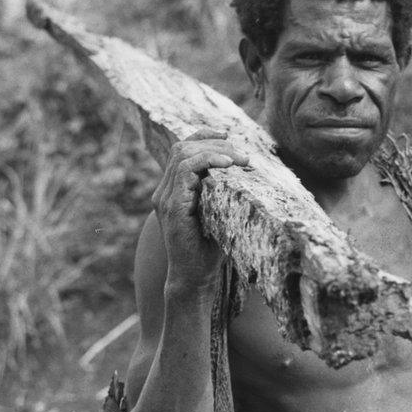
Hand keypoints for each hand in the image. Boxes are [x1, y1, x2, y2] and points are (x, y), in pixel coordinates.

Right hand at [152, 129, 248, 292]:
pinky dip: (207, 161)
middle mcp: (165, 190)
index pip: (182, 149)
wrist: (194, 277)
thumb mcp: (218, 213)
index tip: (228, 135)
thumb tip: (245, 171)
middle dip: (214, 142)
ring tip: (239, 159)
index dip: (204, 136)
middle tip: (242, 154)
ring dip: (215, 150)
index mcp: (174, 189)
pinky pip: (185, 170)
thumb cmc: (209, 249)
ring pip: (183, 153)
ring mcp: (165, 197)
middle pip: (182, 146)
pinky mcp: (171, 206)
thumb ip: (221, 192)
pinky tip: (227, 165)